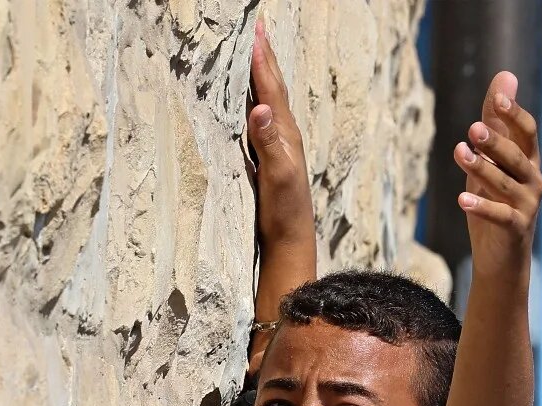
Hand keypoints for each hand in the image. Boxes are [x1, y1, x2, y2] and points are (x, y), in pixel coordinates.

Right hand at [247, 19, 313, 254]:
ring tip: (255, 51)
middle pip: (274, 87)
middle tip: (258, 27)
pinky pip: (262, 116)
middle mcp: (285, 135)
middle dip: (265, 57)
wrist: (291, 242)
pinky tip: (251, 97)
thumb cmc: (284, 213)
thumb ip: (269, 143)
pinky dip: (256, 97)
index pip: (271, 89)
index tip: (255, 31)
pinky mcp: (270, 157)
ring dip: (262, 74)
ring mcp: (279, 146)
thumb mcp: (277, 178)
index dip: (262, 60)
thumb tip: (260, 108)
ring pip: (269, 99)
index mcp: (286, 134)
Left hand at [453, 71, 541, 274]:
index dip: (514, 115)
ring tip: (460, 153)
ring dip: (482, 168)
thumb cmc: (496, 201)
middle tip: (473, 129)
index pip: (527, 132)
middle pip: (517, 156)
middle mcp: (533, 180)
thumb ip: (496, 121)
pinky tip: (462, 199)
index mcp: (529, 160)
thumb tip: (506, 76)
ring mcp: (528, 205)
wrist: (502, 257)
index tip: (498, 101)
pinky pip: (500, 214)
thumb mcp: (492, 159)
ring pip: (504, 183)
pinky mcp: (517, 229)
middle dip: (496, 142)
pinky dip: (482, 206)